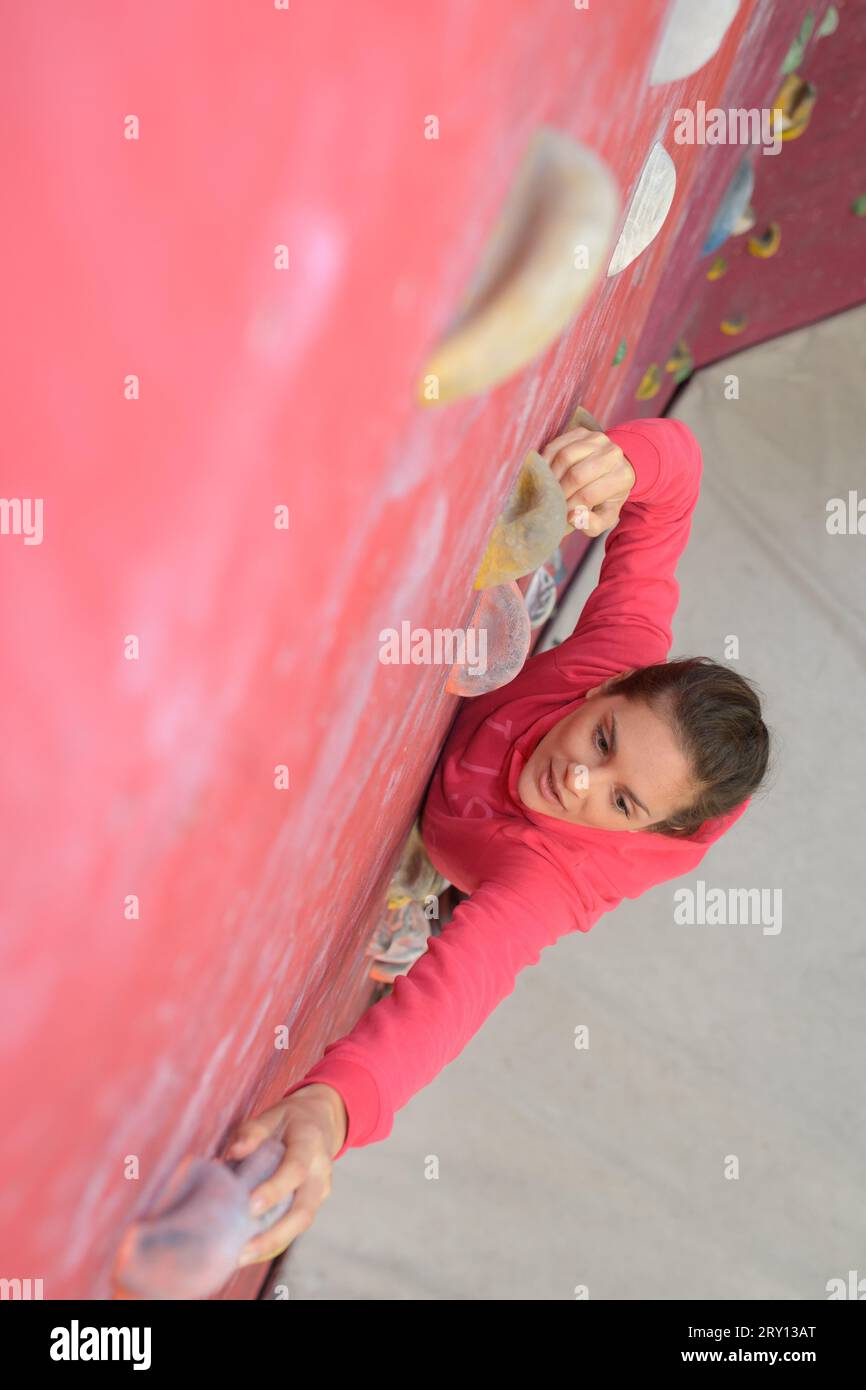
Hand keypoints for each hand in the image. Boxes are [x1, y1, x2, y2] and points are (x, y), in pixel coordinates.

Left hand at [223, 1083, 347, 1267]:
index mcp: (309, 1143)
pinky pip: (297, 1224)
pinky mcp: (315, 1202)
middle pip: (304, 1210)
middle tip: (243, 1251)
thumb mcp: (273, 1114)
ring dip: (273, 1243)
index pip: (295, 1170)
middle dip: (275, 1235)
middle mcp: (321, 1171)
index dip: (275, 1189)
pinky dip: (276, 1238)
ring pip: (303, 1222)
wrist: (322, 1120)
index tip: (250, 1206)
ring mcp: (322, 1189)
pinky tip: (250, 1249)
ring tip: (241, 1257)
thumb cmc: (290, 1119)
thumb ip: (252, 1131)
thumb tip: (232, 1154)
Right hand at [540, 426, 635, 537]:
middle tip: (551, 502)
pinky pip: (556, 445)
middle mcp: (613, 454)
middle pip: (576, 475)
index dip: (570, 507)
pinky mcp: (581, 432)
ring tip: (547, 489)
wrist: (612, 469)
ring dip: (551, 476)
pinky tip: (544, 475)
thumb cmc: (607, 497)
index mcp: (623, 477)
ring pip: (565, 457)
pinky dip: (546, 461)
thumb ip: (592, 524)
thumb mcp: (605, 516)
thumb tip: (572, 517)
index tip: (562, 514)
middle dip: (559, 492)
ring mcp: (597, 439)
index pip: (589, 494)